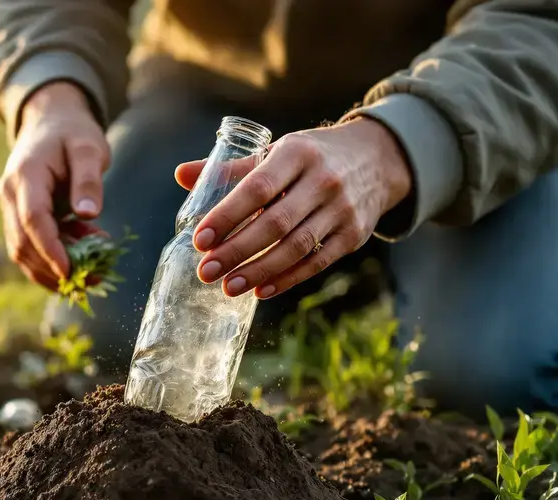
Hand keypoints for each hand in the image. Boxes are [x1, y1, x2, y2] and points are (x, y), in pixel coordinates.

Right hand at [0, 82, 109, 289]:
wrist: (50, 122)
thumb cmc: (72, 133)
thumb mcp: (88, 148)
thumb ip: (88, 178)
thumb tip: (89, 212)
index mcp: (25, 175)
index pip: (32, 219)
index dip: (49, 248)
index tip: (69, 271)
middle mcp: (10, 195)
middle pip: (22, 243)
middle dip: (53, 268)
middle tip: (91, 281)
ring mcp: (11, 208)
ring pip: (23, 251)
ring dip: (53, 269)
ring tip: (92, 275)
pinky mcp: (19, 218)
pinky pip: (31, 246)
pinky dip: (54, 258)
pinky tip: (83, 256)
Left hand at [176, 118, 411, 298]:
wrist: (377, 159)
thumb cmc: (312, 156)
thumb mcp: (277, 152)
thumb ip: (232, 169)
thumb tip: (181, 175)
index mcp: (297, 153)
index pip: (257, 188)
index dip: (227, 215)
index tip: (200, 239)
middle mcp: (323, 179)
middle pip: (275, 223)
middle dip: (237, 251)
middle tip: (206, 271)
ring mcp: (342, 209)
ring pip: (296, 246)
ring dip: (259, 270)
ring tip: (229, 287)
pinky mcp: (353, 234)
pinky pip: (317, 262)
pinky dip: (287, 278)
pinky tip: (261, 290)